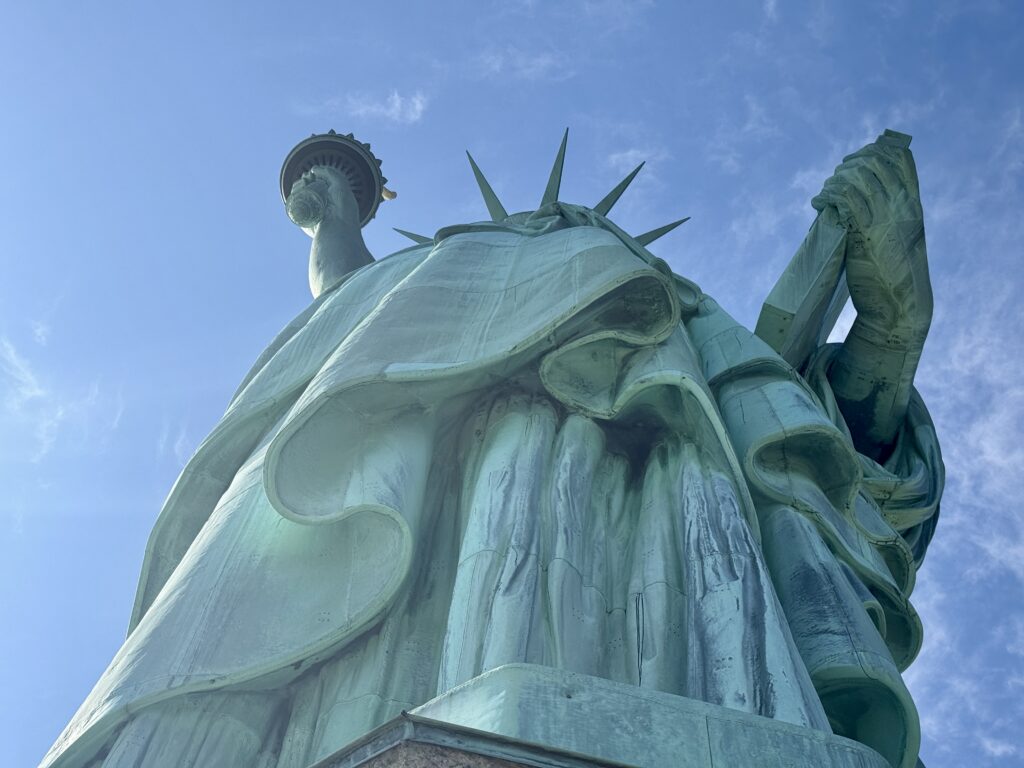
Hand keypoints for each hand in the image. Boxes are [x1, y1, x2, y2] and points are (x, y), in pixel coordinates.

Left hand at [812, 130, 931, 349]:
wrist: (898, 304)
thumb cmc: (893, 275)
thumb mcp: (898, 238)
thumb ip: (888, 216)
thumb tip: (863, 199)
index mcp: (913, 204)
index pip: (901, 158)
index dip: (875, 150)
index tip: (855, 159)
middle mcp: (903, 206)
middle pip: (875, 162)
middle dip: (849, 164)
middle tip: (834, 177)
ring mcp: (885, 218)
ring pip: (858, 177)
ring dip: (834, 180)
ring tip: (825, 192)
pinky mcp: (865, 232)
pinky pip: (844, 199)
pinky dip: (827, 196)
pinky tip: (818, 203)